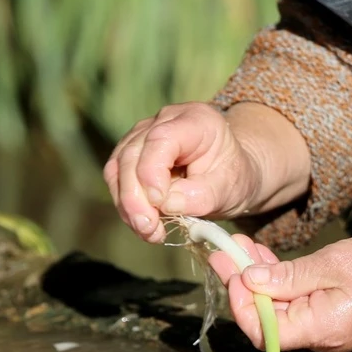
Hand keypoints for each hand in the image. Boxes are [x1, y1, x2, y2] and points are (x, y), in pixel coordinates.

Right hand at [103, 102, 308, 243]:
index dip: (152, 172)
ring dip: (128, 204)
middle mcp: (164, 121)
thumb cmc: (233, 177)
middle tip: (148, 228)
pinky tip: (144, 225)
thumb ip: (203, 195)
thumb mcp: (230, 188)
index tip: (158, 203)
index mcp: (196, 120)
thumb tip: (166, 204)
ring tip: (148, 232)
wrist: (230, 175)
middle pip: (133, 154)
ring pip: (119, 167)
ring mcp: (143, 136)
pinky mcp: (132, 155)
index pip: (161, 139)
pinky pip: (118, 179)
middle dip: (135, 196)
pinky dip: (127, 205)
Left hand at [207, 233, 351, 351]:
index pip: (263, 331)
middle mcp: (322, 341)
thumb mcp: (330, 264)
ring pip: (283, 312)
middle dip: (247, 285)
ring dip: (263, 282)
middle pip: (270, 321)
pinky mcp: (334, 321)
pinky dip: (283, 286)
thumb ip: (286, 276)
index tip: (232, 271)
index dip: (242, 303)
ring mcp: (329, 333)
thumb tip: (249, 280)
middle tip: (228, 251)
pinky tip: (270, 261)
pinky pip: (300, 308)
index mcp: (321, 331)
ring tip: (245, 248)